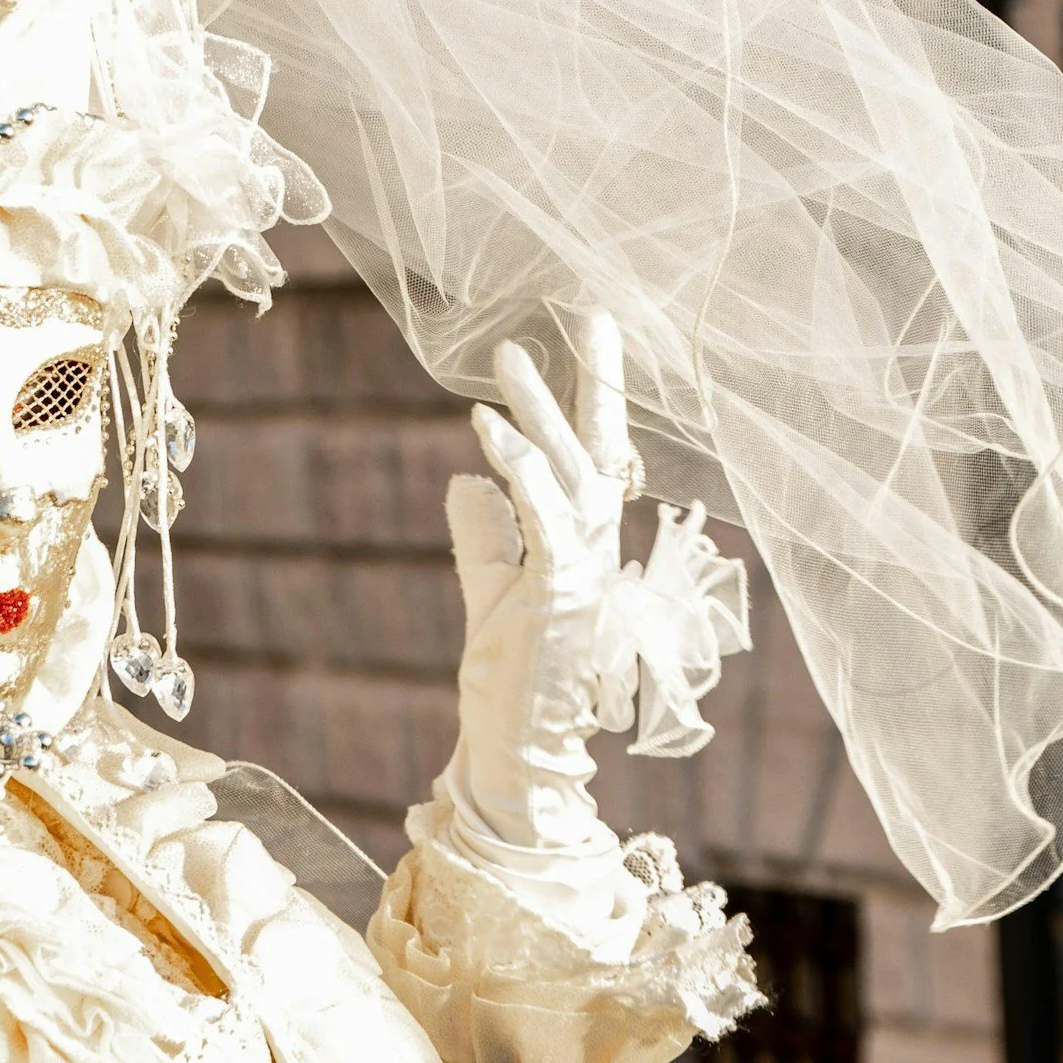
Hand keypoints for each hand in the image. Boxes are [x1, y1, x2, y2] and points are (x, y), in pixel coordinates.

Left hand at [439, 312, 637, 859]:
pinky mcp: (564, 591)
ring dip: (538, 410)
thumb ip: (483, 534)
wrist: (516, 749)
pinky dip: (517, 466)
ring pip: (570, 471)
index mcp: (587, 545)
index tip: (592, 334)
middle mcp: (599, 549)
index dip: (596, 396)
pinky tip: (485, 429)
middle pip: (598, 448)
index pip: (596, 456)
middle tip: (585, 313)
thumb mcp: (490, 590)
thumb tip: (464, 479)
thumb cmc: (508, 678)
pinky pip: (542, 513)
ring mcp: (588, 570)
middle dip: (591, 379)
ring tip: (507, 356)